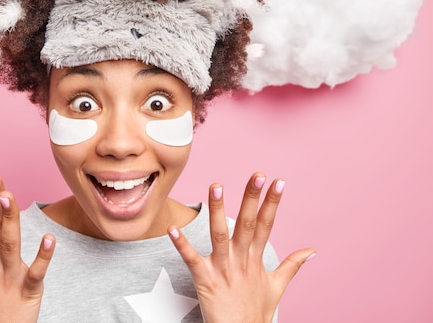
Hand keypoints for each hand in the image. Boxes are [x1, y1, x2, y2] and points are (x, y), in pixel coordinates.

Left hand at [168, 173, 314, 322]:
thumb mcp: (277, 287)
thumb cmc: (256, 313)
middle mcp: (241, 260)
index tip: (278, 181)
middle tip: (257, 175)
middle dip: (252, 198)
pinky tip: (172, 229)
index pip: (267, 225)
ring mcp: (223, 269)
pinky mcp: (205, 281)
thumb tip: (311, 250)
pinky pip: (191, 260)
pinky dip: (182, 245)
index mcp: (256, 259)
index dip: (272, 203)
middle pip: (248, 224)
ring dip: (218, 211)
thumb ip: (291, 265)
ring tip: (216, 185)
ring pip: (220, 235)